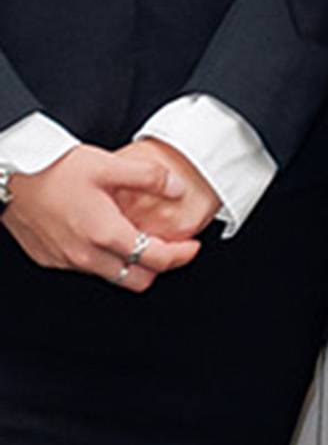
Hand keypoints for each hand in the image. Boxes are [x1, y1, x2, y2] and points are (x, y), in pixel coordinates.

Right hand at [2, 145, 205, 286]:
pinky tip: (106, 235)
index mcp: (105, 234)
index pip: (155, 260)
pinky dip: (104, 259)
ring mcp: (66, 261)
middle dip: (159, 266)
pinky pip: (87, 269)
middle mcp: (86, 256)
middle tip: (168, 245)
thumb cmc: (54, 169)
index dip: (181, 256)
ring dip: (131, 264)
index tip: (192, 246)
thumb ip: (149, 178)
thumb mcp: (108, 164)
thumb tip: (177, 188)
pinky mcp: (51, 260)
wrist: (10, 177)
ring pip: (112, 277)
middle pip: (137, 280)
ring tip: (137, 236)